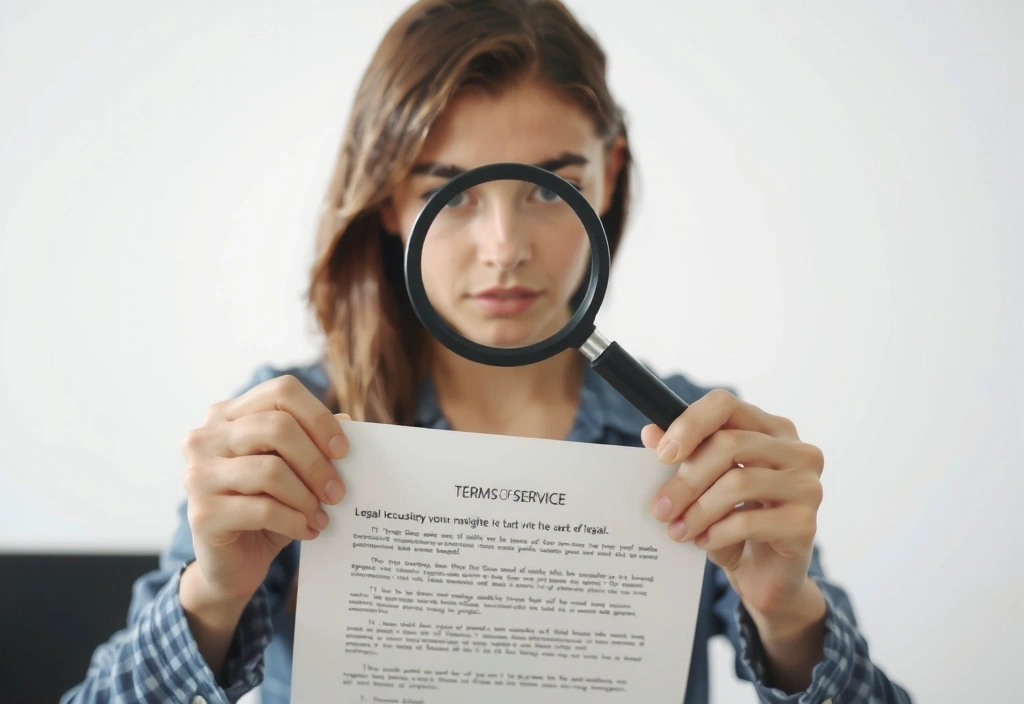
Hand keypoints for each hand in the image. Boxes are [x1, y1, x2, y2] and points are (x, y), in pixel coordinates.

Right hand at [181, 374, 349, 601]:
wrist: (233, 563)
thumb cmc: (267, 507)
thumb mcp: (293, 471)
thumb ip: (314, 442)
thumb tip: (348, 424)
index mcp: (227, 415)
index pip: (281, 392)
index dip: (319, 417)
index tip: (343, 450)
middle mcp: (205, 438)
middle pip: (278, 427)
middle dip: (317, 462)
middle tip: (338, 491)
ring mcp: (198, 474)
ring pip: (271, 470)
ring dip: (307, 496)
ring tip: (322, 514)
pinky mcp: (201, 513)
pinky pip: (263, 509)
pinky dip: (295, 521)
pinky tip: (307, 530)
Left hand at [643, 389, 824, 620]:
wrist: (765, 576)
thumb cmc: (734, 522)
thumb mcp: (703, 487)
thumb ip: (682, 457)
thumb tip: (650, 433)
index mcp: (771, 429)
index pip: (726, 404)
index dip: (690, 424)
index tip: (663, 455)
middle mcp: (797, 450)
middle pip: (730, 444)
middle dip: (687, 479)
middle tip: (660, 508)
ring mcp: (807, 486)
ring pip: (739, 483)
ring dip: (698, 510)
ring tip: (677, 531)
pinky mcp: (805, 524)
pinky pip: (750, 521)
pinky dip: (717, 532)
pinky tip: (703, 542)